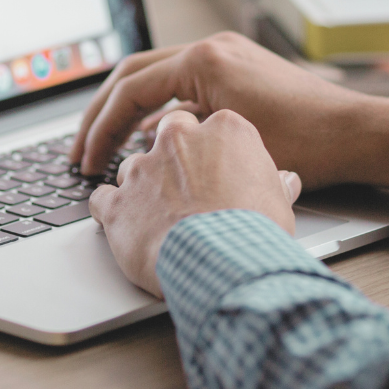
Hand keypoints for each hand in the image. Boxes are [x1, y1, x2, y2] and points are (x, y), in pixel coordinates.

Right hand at [72, 32, 388, 190]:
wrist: (357, 133)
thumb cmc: (306, 143)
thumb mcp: (229, 143)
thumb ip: (177, 137)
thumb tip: (140, 147)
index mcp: (205, 59)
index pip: (130, 88)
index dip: (101, 128)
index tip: (86, 160)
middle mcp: (212, 48)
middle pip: (134, 74)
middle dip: (102, 113)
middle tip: (81, 149)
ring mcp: (226, 55)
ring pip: (156, 77)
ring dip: (129, 110)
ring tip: (107, 147)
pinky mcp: (238, 69)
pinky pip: (184, 85)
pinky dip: (161, 111)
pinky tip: (151, 141)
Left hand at [89, 108, 301, 296]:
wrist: (223, 261)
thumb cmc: (254, 230)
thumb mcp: (278, 202)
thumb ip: (274, 183)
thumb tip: (285, 182)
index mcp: (223, 130)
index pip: (211, 126)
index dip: (213, 152)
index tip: (217, 170)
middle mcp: (178, 139)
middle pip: (168, 135)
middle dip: (174, 157)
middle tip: (187, 186)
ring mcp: (143, 168)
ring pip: (134, 167)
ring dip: (143, 187)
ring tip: (160, 217)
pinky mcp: (118, 202)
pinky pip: (103, 199)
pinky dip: (111, 211)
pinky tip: (126, 227)